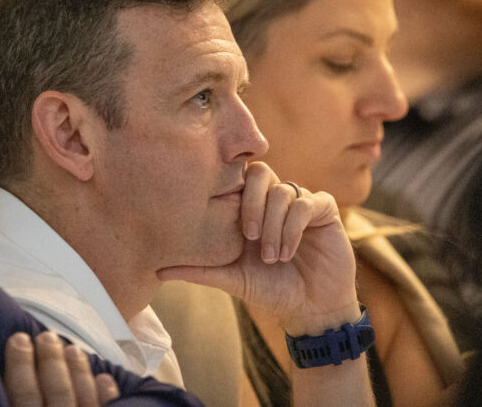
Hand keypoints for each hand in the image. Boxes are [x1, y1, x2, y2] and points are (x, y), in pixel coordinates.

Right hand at [4, 331, 119, 406]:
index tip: (18, 337)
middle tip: (46, 336)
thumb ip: (11, 398)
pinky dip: (106, 395)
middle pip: (56, 393)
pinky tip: (105, 378)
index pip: (21, 395)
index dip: (19, 365)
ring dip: (79, 372)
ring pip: (83, 400)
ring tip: (73, 349)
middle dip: (51, 362)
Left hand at [158, 162, 358, 334]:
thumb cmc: (270, 291)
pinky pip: (306, 203)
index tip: (230, 229)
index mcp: (252, 208)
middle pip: (260, 171)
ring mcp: (300, 202)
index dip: (231, 193)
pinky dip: (293, 227)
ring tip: (271, 256)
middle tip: (248, 237)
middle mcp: (275, 200)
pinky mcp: (324, 210)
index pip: (237, 178)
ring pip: (283, 190)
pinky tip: (288, 252)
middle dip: (251, 203)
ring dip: (274, 225)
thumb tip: (158, 270)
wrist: (311, 310)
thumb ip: (199, 270)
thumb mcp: (231, 279)